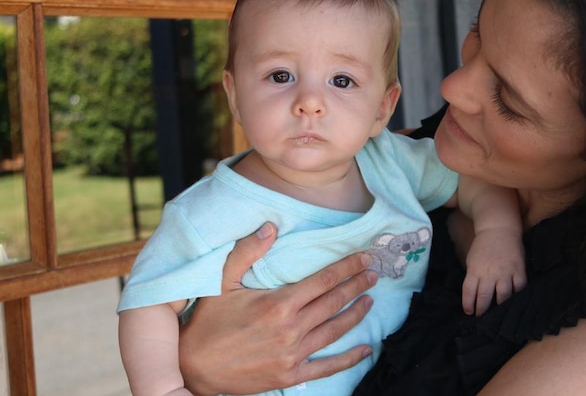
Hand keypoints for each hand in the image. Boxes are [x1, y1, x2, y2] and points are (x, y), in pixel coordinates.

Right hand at [178, 223, 377, 395]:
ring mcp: (293, 355)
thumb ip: (247, 252)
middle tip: (375, 274)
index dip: (347, 267)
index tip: (364, 258)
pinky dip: (349, 358)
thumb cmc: (208, 322)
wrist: (194, 368)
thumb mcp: (222, 283)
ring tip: (370, 300)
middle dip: (357, 285)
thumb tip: (269, 226)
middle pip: (334, 302)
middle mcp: (290, 329)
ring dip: (356, 313)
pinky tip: (366, 349)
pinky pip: (327, 366)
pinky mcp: (290, 376)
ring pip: (335, 330)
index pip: (323, 280)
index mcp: (278, 304)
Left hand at [461, 226, 526, 316]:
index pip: (469, 292)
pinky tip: (514, 302)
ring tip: (497, 313)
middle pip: (484, 297)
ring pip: (503, 296)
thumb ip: (474, 276)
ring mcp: (505, 272)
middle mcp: (489, 273)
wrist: (499, 229)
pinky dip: (517, 296)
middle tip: (481, 316)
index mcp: (475, 270)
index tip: (469, 312)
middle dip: (482, 310)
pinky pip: (519, 288)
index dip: (468, 304)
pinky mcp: (518, 270)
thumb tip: (474, 294)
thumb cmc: (483, 245)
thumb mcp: (472, 260)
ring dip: (499, 307)